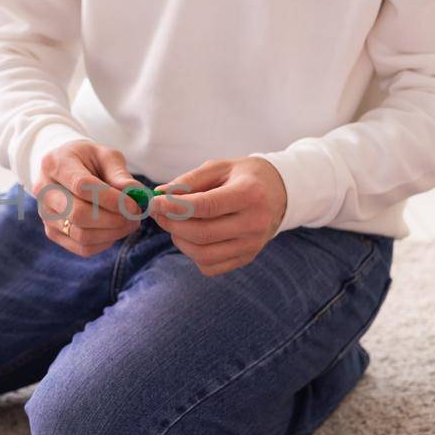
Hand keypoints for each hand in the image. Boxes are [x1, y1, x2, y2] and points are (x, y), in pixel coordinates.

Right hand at [35, 140, 145, 255]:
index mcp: (55, 164)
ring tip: (129, 223)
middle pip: (78, 214)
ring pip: (80, 234)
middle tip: (134, 216)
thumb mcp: (105, 156)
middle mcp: (44, 191)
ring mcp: (45, 214)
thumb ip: (120, 174)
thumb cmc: (88, 159)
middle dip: (112, 219)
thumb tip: (136, 193)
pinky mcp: (52, 232)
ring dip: (111, 233)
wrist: (64, 169)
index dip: (111, 199)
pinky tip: (114, 230)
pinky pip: (81, 248)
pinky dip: (104, 243)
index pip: (82, 186)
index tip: (133, 205)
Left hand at [149, 156, 286, 276]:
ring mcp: (252, 244)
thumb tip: (160, 195)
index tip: (155, 202)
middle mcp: (255, 223)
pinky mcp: (247, 258)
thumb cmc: (243, 177)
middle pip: (202, 233)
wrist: (278, 193)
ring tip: (175, 224)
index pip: (206, 206)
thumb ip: (189, 181)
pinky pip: (210, 266)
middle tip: (159, 213)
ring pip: (204, 254)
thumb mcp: (219, 168)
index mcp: (250, 194)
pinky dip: (193, 254)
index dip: (175, 207)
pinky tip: (192, 237)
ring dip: (179, 240)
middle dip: (172, 224)